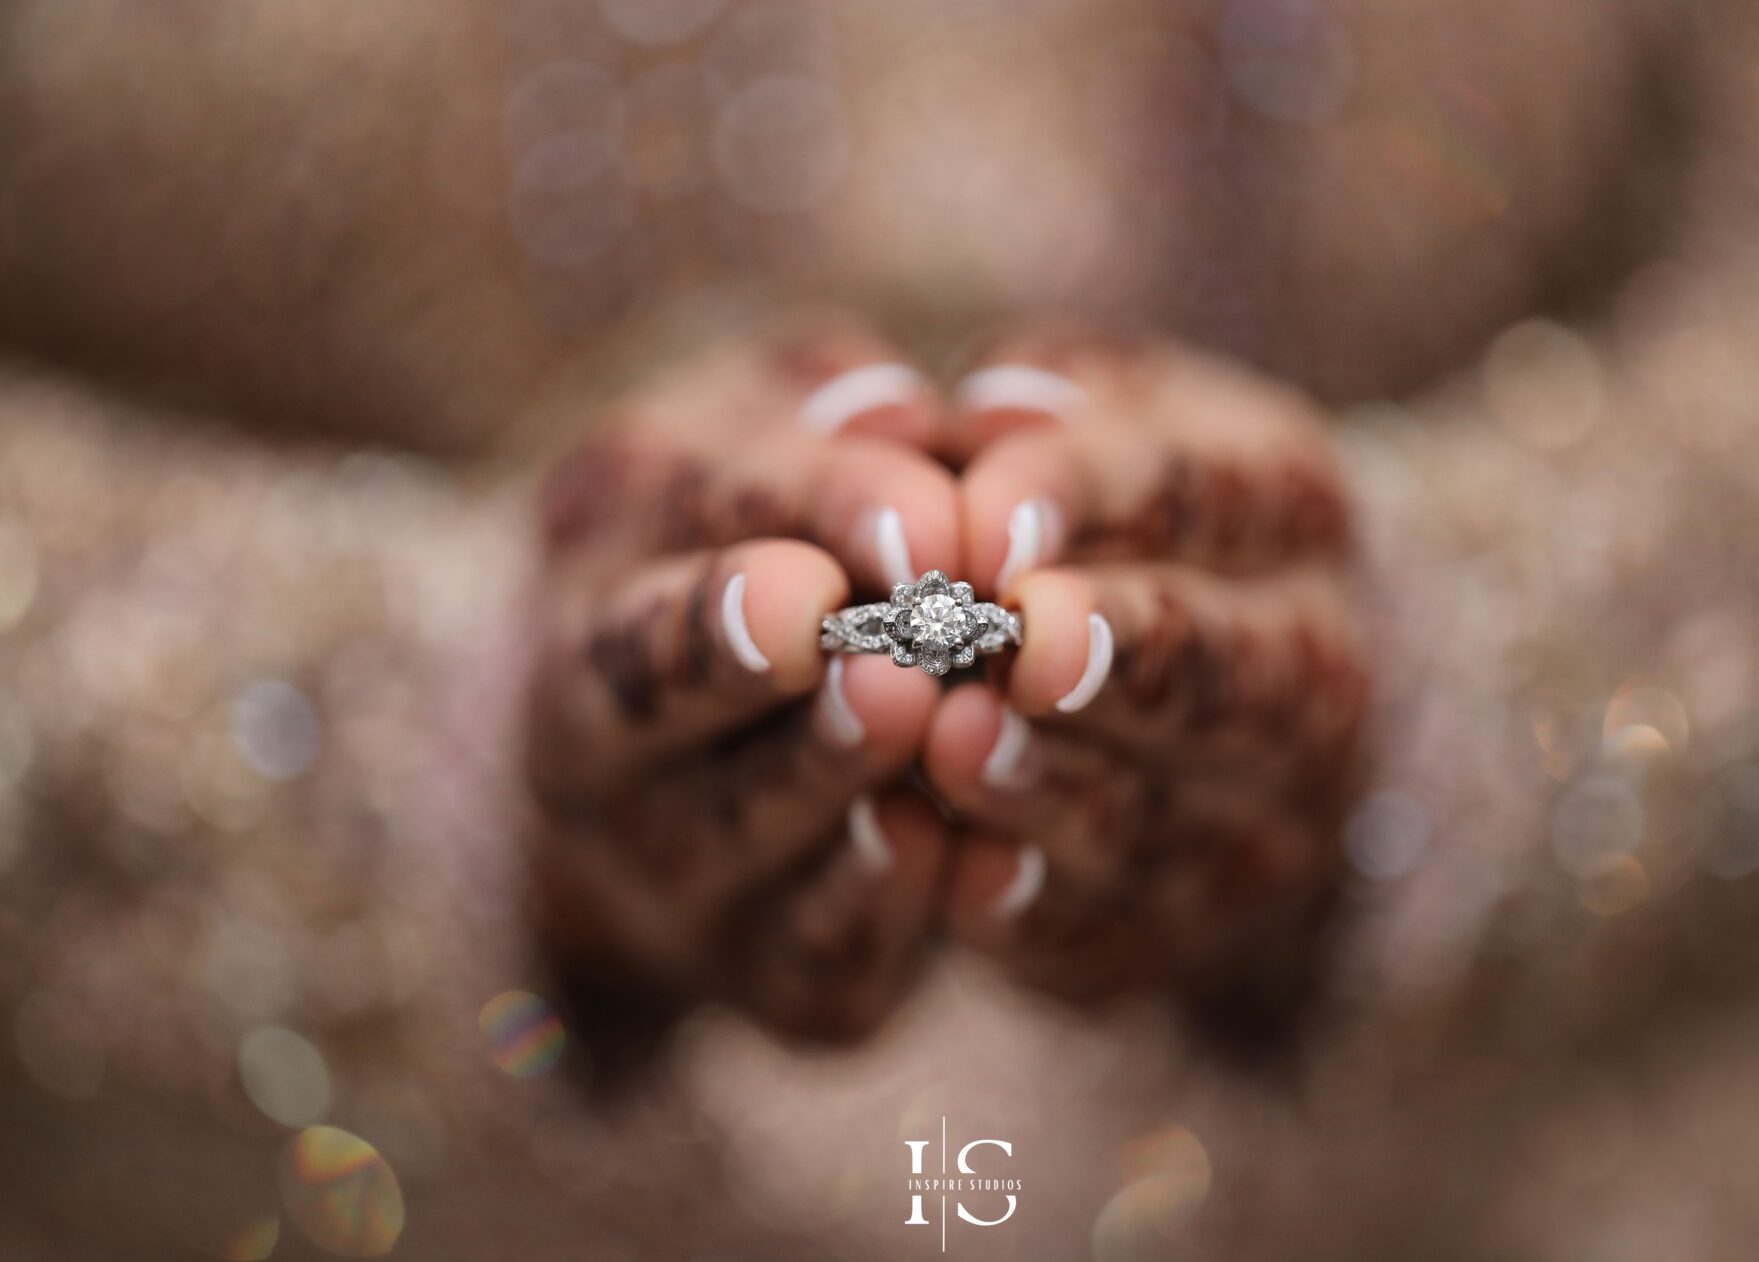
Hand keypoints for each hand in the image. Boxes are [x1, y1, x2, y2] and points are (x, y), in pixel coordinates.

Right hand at [523, 321, 960, 1042]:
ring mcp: (660, 861)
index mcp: (607, 550)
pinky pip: (805, 956)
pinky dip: (869, 909)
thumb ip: (837, 415)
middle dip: (743, 659)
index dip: (814, 517)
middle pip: (643, 690)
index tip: (926, 527)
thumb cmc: (774, 537)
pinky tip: (939, 844)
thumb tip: (903, 415)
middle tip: (865, 637)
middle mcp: (594, 721)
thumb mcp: (785, 436)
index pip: (694, 514)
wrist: (715, 749)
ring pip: (724, 831)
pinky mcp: (758, 969)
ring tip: (920, 720)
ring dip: (824, 779)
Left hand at [922, 329, 1368, 1008]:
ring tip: (954, 747)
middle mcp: (1310, 665)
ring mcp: (1261, 813)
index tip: (987, 517)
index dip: (1093, 502)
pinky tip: (955, 872)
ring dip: (1054, 786)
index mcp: (1286, 504)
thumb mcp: (1108, 419)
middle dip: (1123, 654)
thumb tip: (970, 413)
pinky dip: (1030, 908)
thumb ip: (1042, 411)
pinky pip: (1107, 928)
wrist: (1248, 693)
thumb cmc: (1131, 519)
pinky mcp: (1182, 924)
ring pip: (1161, 809)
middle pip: (1224, 667)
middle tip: (1016, 640)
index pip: (1203, 490)